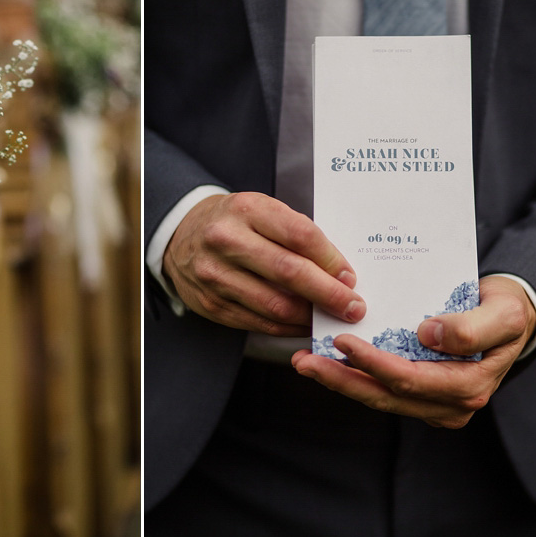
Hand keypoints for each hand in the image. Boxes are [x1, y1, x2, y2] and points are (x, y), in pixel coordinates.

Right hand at [162, 192, 364, 335]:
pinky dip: (288, 327)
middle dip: (329, 295)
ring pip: (275, 305)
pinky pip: (259, 323)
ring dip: (311, 317)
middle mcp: (226, 240)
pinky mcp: (211, 304)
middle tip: (354, 308)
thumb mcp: (261, 211)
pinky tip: (304, 324)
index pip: (300, 235)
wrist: (181, 235)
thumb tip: (339, 273)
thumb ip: (295, 234)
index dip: (331, 260)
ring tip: (331, 319)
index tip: (351, 277)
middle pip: (290, 272)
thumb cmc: (234, 222)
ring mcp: (215, 275)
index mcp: (246, 209)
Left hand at [291, 275, 535, 427]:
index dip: (373, 363)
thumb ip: (472, 327)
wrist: (509, 316)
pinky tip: (326, 361)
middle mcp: (448, 403)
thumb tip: (429, 335)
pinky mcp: (419, 395)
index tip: (342, 341)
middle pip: (385, 396)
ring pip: (377, 397)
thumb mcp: (503, 313)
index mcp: (468, 386)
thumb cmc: (506, 311)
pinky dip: (352, 376)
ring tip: (305, 362)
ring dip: (339, 380)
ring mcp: (433, 403)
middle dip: (340, 379)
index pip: (409, 380)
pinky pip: (380, 389)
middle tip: (304, 361)